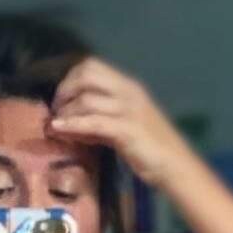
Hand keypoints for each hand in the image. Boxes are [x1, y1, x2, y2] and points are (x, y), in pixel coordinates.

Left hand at [48, 57, 194, 187]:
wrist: (177, 167)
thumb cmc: (151, 149)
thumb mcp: (123, 127)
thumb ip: (98, 121)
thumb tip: (66, 122)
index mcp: (129, 87)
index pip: (93, 66)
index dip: (71, 78)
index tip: (62, 98)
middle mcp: (129, 92)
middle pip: (87, 74)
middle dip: (65, 90)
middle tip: (56, 109)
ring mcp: (129, 110)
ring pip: (86, 98)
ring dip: (66, 111)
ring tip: (56, 125)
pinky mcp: (126, 130)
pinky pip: (92, 121)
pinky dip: (72, 124)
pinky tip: (59, 129)